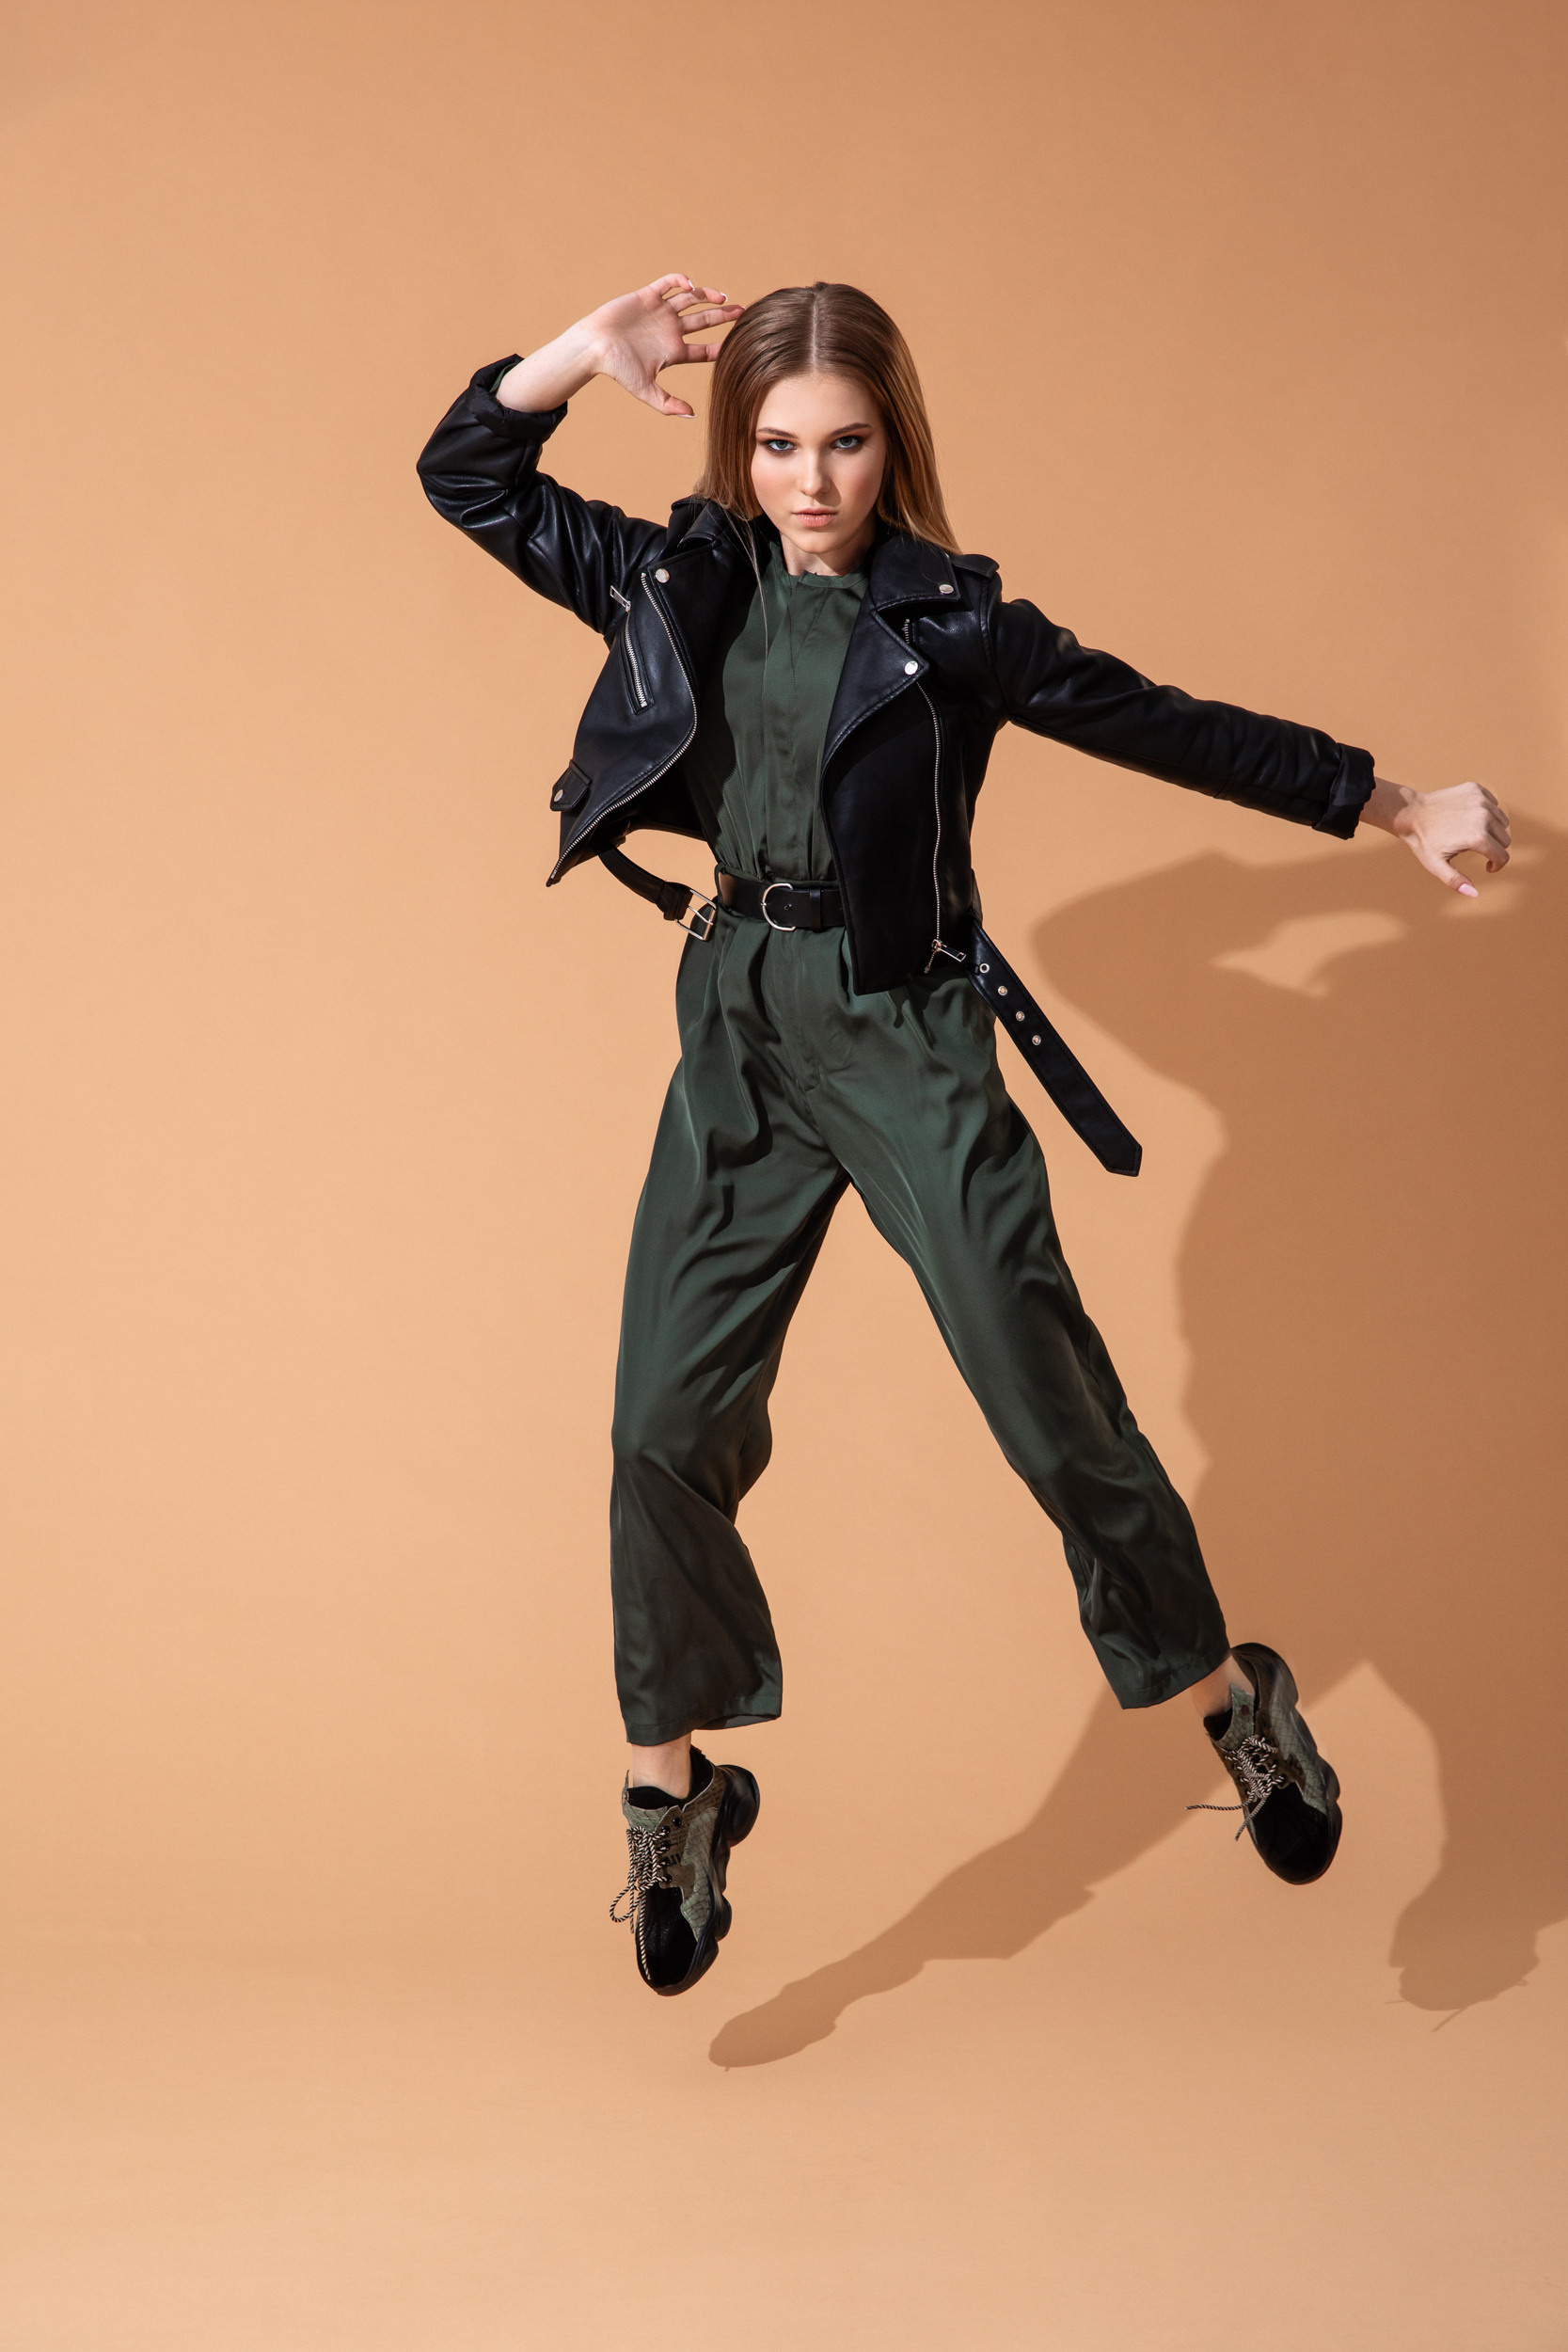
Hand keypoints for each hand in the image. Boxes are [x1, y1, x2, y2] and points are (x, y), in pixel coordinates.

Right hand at [581, 274, 742, 415]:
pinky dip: (680, 281)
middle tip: (742, 312)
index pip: (704, 350)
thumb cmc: (617, 370)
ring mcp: (660, 312)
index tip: (740, 342)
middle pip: (703, 321)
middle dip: (723, 316)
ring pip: (690, 299)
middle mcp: (670, 330)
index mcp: (673, 352)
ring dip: (707, 295)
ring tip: (723, 297)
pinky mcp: (647, 296)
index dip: (722, 346)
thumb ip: (668, 404)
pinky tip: (690, 284)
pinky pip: (668, 284)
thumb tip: (692, 415)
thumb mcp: (645, 390)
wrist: (594, 348)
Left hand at [1362, 776, 1510, 897]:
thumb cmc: (1423, 841)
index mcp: (1478, 837)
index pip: (1503, 856)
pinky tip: (1471, 819)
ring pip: (1503, 821)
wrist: (1411, 813)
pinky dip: (1488, 812)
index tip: (1487, 867)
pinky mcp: (1477, 789)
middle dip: (1495, 848)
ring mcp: (1481, 800)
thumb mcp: (1436, 865)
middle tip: (1479, 851)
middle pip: (1505, 838)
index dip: (1497, 865)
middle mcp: (1484, 816)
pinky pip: (1494, 804)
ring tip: (1474, 835)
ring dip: (1493, 830)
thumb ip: (1456, 881)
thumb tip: (1474, 894)